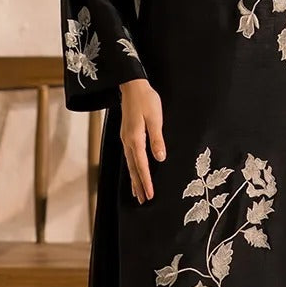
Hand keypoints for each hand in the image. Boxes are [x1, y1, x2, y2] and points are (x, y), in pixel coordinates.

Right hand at [119, 77, 164, 202]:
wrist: (131, 85)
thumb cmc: (146, 100)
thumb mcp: (155, 118)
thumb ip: (157, 139)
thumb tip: (160, 158)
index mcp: (135, 139)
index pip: (141, 165)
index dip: (146, 181)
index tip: (150, 194)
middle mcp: (128, 142)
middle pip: (133, 168)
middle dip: (138, 185)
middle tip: (142, 200)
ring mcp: (125, 139)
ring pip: (129, 164)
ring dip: (134, 179)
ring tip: (137, 193)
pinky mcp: (127, 135)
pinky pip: (129, 157)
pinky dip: (132, 168)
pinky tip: (133, 172)